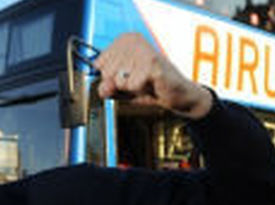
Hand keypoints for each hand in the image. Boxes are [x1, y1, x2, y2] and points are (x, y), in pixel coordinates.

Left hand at [93, 32, 212, 118]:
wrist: (176, 95)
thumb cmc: (148, 87)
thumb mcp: (120, 88)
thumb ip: (106, 88)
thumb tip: (103, 87)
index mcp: (124, 40)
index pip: (98, 64)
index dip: (110, 77)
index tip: (127, 75)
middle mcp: (133, 40)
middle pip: (106, 72)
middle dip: (120, 84)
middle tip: (138, 81)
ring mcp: (142, 50)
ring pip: (117, 80)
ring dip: (131, 87)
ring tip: (144, 82)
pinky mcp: (151, 63)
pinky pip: (129, 85)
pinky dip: (138, 90)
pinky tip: (151, 84)